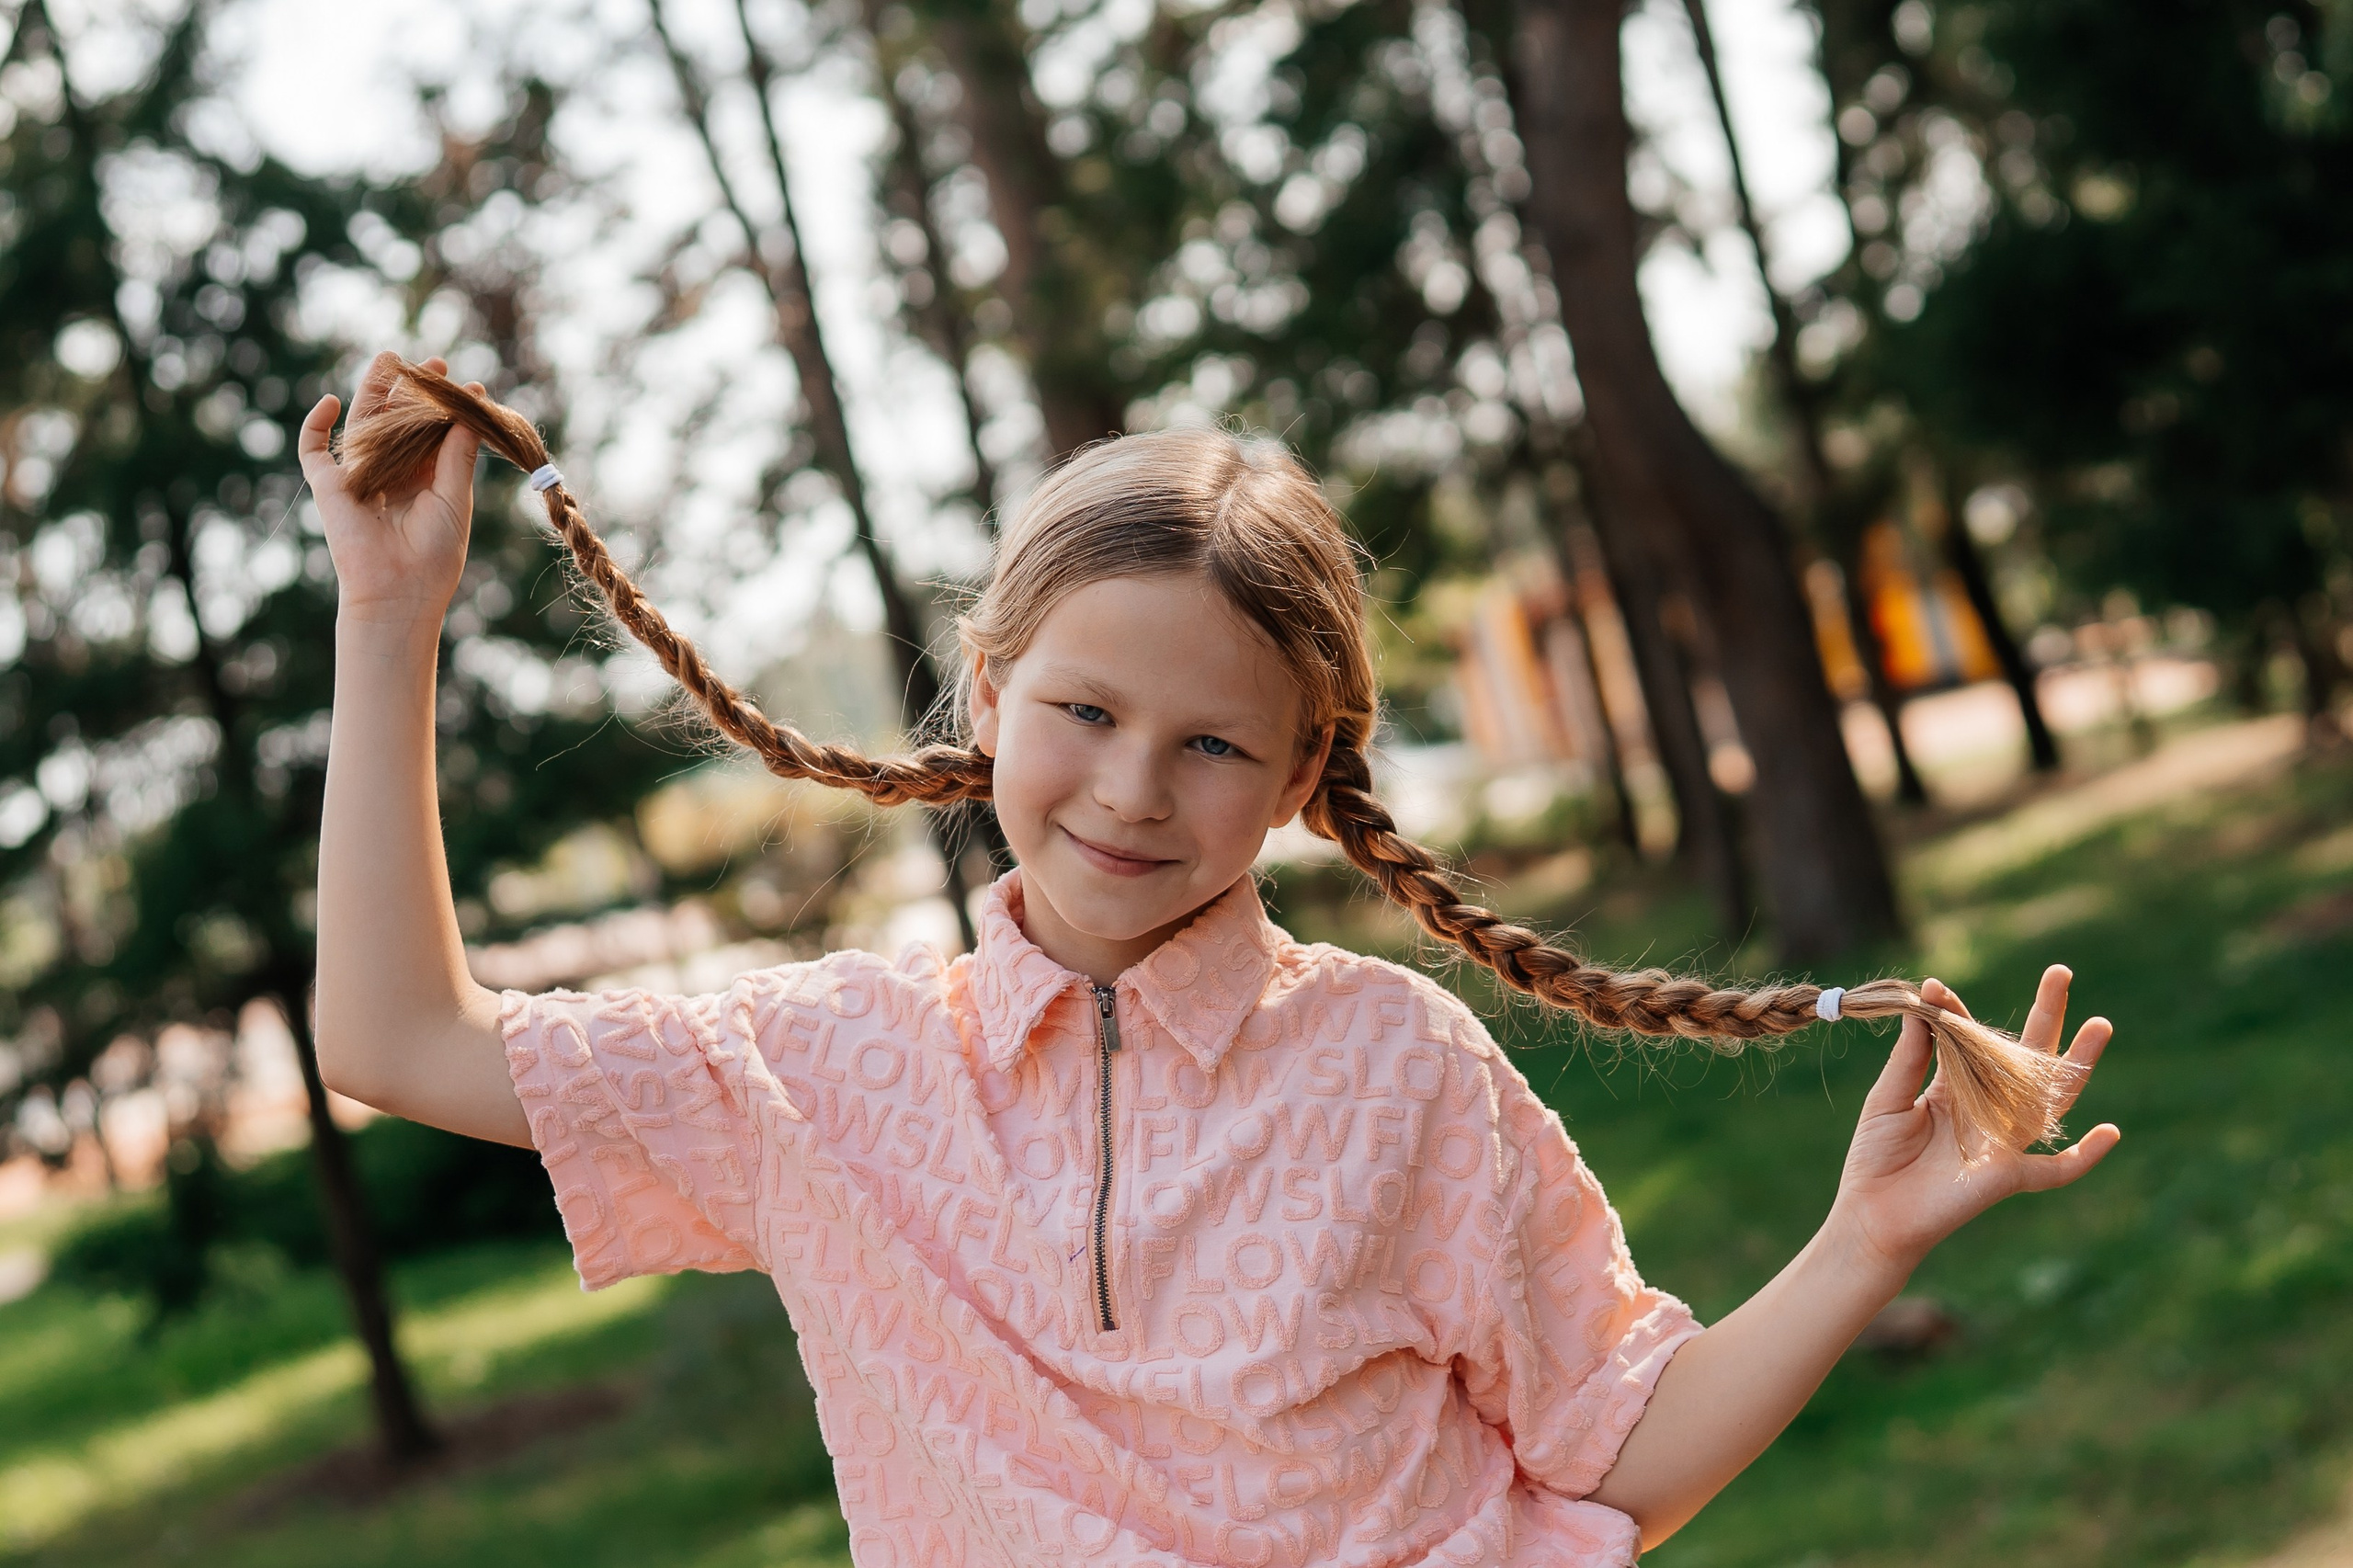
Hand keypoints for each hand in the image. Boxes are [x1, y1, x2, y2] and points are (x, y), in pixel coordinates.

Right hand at [298, 351, 483, 624]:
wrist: (398, 593)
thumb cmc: (433, 555)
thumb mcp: (454, 498)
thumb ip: (457, 454)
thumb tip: (468, 410)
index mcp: (425, 481)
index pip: (435, 435)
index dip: (447, 410)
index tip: (468, 385)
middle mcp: (392, 476)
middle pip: (400, 423)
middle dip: (413, 391)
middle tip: (433, 362)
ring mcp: (359, 478)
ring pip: (363, 425)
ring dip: (373, 391)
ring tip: (389, 358)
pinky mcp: (329, 486)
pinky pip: (314, 450)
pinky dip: (316, 425)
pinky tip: (331, 401)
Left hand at [1825, 967, 2118, 1282]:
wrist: (1871, 1215)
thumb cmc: (1875, 1159)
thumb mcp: (1888, 1098)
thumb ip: (1911, 1056)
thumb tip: (1924, 1000)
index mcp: (1954, 1089)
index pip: (1969, 1041)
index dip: (1957, 1014)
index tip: (1937, 989)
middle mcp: (1985, 1111)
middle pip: (2024, 1058)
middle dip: (2045, 1016)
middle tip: (2061, 972)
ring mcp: (2001, 1142)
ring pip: (2049, 1099)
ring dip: (2078, 1065)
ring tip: (2101, 1025)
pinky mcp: (2008, 1175)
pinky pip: (2056, 1171)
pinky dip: (2085, 1157)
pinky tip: (2113, 1133)